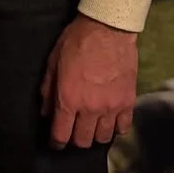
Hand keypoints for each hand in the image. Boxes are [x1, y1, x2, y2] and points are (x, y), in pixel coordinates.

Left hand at [41, 14, 137, 149]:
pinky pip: (123, 127)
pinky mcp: (128, 102)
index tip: (56, 142)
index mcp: (68, 99)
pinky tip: (110, 121)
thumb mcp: (53, 63)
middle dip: (75, 139)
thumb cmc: (76, 42)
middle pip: (83, 141)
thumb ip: (48, 90)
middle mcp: (90, 108)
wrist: (107, 29)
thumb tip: (45, 111)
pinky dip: (116, 128)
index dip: (56, 142)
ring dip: (95, 135)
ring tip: (91, 126)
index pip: (61, 135)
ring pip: (103, 138)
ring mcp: (111, 107)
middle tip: (73, 131)